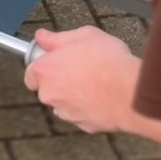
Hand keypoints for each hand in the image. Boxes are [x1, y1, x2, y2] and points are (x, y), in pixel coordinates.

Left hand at [25, 26, 140, 132]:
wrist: (130, 92)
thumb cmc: (108, 61)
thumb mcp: (83, 35)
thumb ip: (57, 38)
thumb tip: (42, 36)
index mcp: (45, 71)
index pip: (31, 72)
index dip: (44, 65)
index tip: (55, 60)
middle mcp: (50, 94)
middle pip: (48, 88)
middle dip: (60, 80)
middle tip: (81, 68)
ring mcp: (66, 112)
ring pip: (64, 103)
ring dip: (74, 95)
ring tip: (96, 82)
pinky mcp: (83, 124)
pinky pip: (81, 114)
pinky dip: (88, 107)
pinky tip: (103, 96)